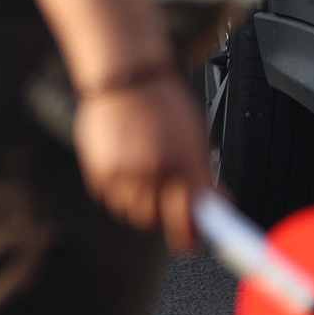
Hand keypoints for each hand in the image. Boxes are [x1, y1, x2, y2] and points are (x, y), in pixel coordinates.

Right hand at [72, 73, 209, 251]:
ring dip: (138, 202)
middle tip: (165, 198)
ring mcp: (124, 171)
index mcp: (184, 164)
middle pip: (154, 222)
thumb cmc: (163, 100)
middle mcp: (154, 171)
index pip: (190, 219)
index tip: (193, 239)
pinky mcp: (98, 168)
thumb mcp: (196, 138)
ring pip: (130, 212)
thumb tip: (214, 207)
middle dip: (161, 215)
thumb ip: (204, 178)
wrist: (126, 74)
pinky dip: (117, 188)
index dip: (191, 235)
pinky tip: (125, 164)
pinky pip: (108, 196)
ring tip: (143, 175)